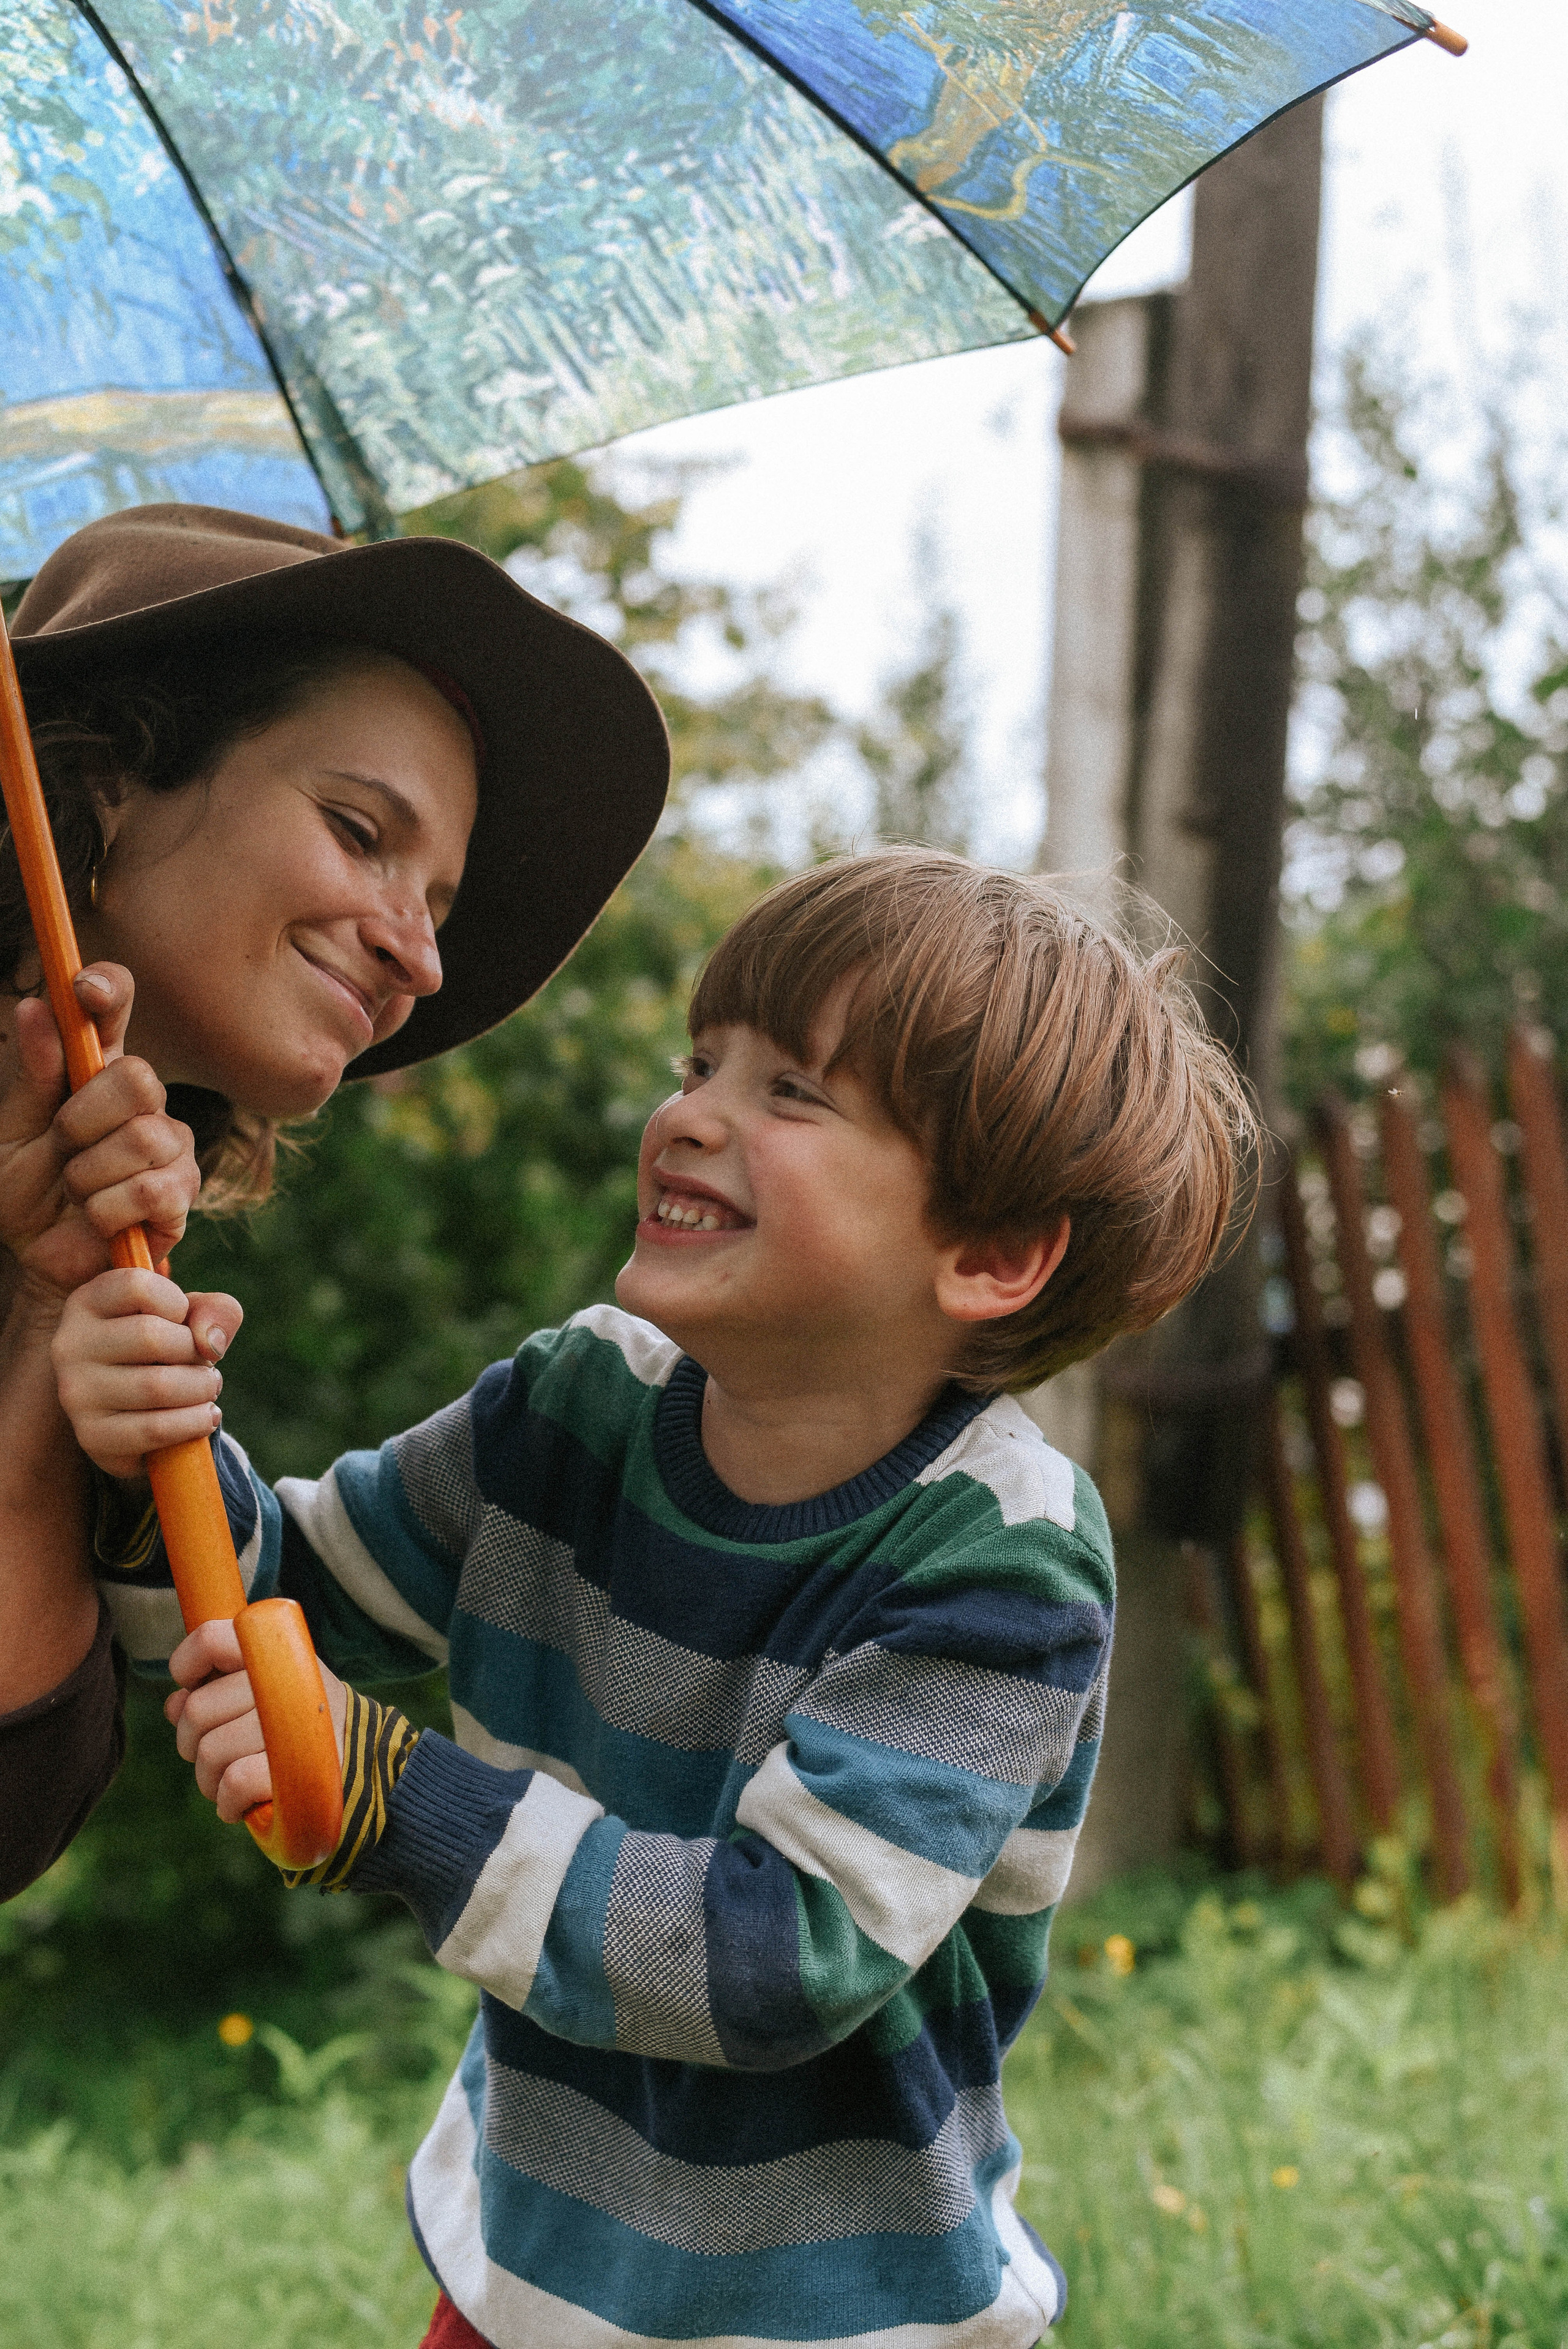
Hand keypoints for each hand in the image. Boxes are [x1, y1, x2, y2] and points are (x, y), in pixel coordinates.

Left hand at [0, 965, 202, 1295]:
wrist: (39, 1259)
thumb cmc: (25, 1191)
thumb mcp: (11, 1132)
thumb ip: (31, 1076)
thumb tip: (33, 1007)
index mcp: (98, 1071)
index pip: (115, 1009)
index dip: (109, 987)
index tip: (82, 988)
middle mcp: (144, 1101)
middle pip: (139, 1077)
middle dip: (84, 1119)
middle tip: (62, 1147)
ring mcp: (171, 1148)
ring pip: (143, 1139)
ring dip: (89, 1175)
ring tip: (77, 1192)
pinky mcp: (182, 1197)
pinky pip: (149, 1189)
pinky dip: (106, 1210)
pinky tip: (98, 1219)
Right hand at [52, 1267, 243, 1479]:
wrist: (140, 1414)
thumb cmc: (168, 1352)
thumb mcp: (192, 1318)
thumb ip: (215, 1311)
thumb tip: (209, 1343)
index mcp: (87, 1302)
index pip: (137, 1286)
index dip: (177, 1305)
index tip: (182, 1323)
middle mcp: (70, 1344)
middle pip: (151, 1337)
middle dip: (196, 1354)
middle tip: (205, 1366)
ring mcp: (75, 1392)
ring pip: (157, 1386)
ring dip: (201, 1389)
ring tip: (208, 1390)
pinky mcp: (91, 1436)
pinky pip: (156, 1429)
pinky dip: (194, 1423)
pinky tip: (204, 1417)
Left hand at [165, 1618, 347, 1825]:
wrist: (365, 1764)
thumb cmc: (299, 1724)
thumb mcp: (262, 1692)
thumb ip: (215, 1689)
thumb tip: (175, 1705)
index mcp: (275, 1652)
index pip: (210, 1639)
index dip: (186, 1665)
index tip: (192, 1686)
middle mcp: (285, 1680)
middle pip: (196, 1709)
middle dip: (191, 1741)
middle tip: (212, 1751)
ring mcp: (292, 1724)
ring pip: (210, 1751)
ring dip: (209, 1778)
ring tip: (230, 1780)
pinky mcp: (295, 1770)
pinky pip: (234, 1781)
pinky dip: (228, 1801)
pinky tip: (239, 1803)